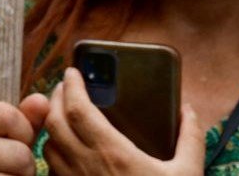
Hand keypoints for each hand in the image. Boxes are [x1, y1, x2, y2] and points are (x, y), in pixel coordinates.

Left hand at [42, 68, 204, 174]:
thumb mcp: (188, 174)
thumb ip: (191, 138)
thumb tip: (189, 110)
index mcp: (114, 154)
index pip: (77, 109)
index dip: (71, 86)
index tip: (73, 71)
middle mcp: (87, 167)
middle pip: (53, 121)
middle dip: (55, 98)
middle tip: (67, 87)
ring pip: (48, 145)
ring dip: (51, 124)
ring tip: (64, 113)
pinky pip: (51, 169)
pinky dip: (54, 151)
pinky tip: (67, 148)